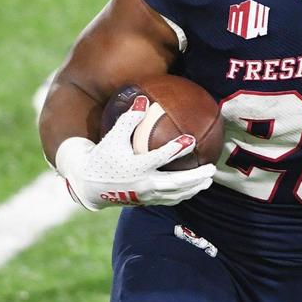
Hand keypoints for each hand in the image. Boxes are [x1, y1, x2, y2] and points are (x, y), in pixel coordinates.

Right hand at [55, 95, 214, 209]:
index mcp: (135, 167)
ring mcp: (145, 196)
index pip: (159, 157)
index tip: (191, 140)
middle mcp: (142, 184)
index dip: (175, 149)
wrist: (89, 185)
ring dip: (193, 188)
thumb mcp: (113, 137)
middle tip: (212, 168)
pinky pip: (169, 200)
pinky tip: (194, 189)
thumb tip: (142, 98)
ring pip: (175, 194)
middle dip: (195, 177)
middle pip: (175, 182)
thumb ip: (129, 119)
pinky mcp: (145, 202)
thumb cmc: (103, 157)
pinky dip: (183, 195)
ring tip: (209, 180)